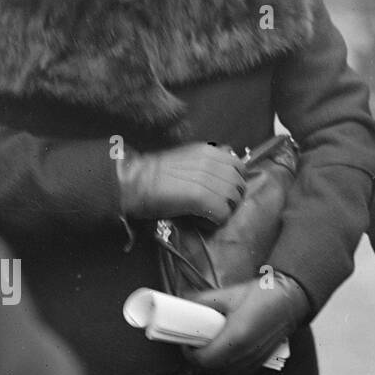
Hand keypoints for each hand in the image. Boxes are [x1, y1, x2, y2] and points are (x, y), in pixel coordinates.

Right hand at [116, 142, 245, 224]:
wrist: (134, 182)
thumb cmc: (153, 173)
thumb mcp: (185, 157)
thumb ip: (206, 162)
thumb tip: (222, 175)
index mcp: (209, 151)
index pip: (239, 166)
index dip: (235, 182)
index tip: (223, 193)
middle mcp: (212, 162)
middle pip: (239, 185)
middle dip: (232, 199)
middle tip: (215, 208)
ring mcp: (209, 180)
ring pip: (233, 201)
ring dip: (223, 211)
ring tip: (205, 215)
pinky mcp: (202, 198)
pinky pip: (222, 215)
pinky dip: (213, 222)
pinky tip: (200, 221)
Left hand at [185, 273, 310, 374]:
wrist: (291, 298)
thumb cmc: (263, 294)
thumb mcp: (229, 294)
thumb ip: (203, 300)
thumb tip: (185, 303)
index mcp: (236, 336)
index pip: (203, 359)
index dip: (190, 353)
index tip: (187, 343)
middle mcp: (246, 352)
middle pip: (212, 369)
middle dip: (199, 359)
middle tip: (195, 344)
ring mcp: (255, 358)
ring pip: (225, 374)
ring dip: (213, 365)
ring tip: (210, 349)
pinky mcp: (262, 360)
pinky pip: (238, 373)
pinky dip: (228, 368)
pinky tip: (226, 354)